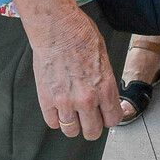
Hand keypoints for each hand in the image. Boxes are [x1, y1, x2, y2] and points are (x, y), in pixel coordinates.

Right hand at [29, 5, 121, 137]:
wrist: (57, 27)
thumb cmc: (80, 35)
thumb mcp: (104, 58)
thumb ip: (104, 82)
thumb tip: (104, 96)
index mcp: (105, 87)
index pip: (113, 119)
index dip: (109, 118)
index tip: (106, 116)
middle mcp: (86, 99)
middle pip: (92, 131)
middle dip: (93, 126)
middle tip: (89, 118)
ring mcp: (65, 101)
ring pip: (71, 131)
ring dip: (73, 125)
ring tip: (73, 114)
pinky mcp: (46, 99)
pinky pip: (53, 122)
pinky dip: (56, 118)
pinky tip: (59, 109)